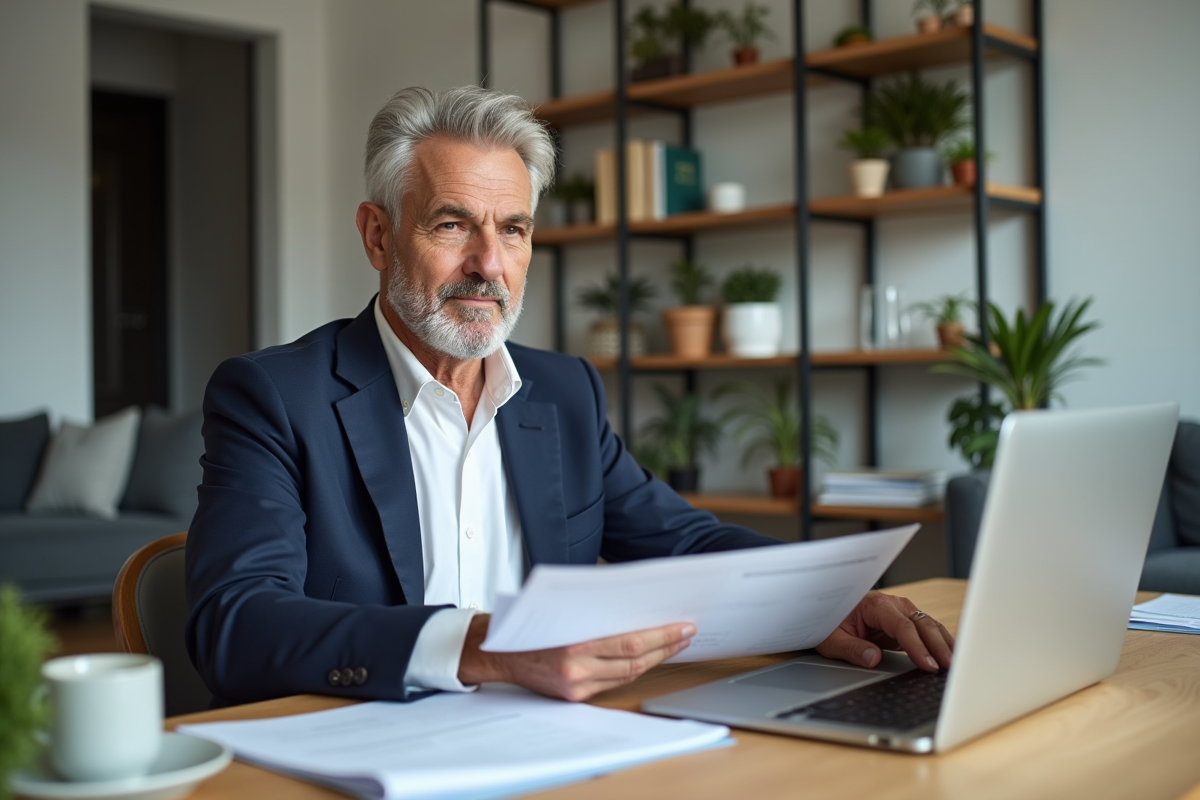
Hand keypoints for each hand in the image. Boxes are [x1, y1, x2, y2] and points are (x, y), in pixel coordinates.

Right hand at [457, 615, 694, 701]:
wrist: (495, 653)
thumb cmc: (527, 623)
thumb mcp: (561, 610)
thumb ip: (593, 611)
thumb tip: (635, 604)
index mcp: (572, 647)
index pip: (630, 644)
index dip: (662, 637)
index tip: (683, 626)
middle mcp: (575, 672)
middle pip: (635, 662)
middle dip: (666, 647)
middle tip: (688, 633)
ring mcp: (575, 688)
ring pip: (628, 675)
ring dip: (655, 658)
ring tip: (675, 643)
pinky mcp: (574, 697)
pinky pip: (613, 683)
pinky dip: (634, 669)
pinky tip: (648, 656)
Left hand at [817, 591, 953, 671]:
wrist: (829, 611)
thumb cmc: (829, 623)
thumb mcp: (831, 639)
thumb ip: (851, 648)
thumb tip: (872, 658)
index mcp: (875, 605)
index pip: (902, 626)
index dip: (917, 647)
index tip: (928, 664)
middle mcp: (893, 605)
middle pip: (922, 624)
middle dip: (938, 646)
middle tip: (949, 668)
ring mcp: (902, 612)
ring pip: (930, 626)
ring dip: (944, 644)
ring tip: (956, 665)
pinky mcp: (906, 622)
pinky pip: (926, 632)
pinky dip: (940, 643)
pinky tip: (950, 656)